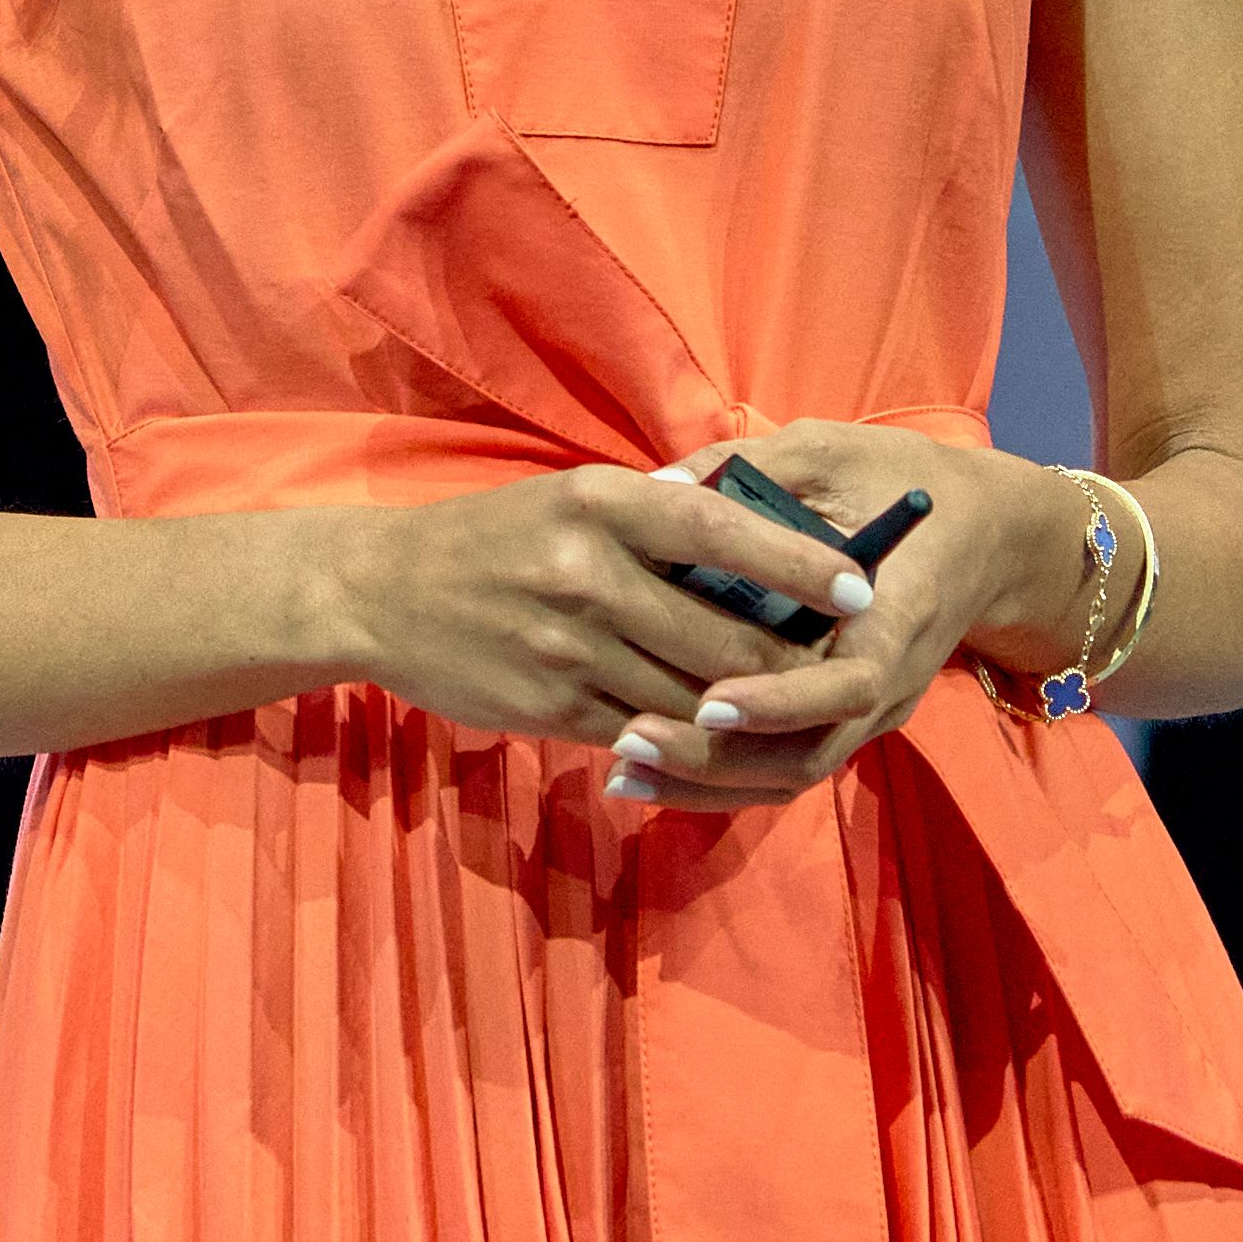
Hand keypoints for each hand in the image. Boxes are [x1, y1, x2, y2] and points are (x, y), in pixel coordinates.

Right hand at [312, 468, 820, 753]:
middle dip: (794, 662)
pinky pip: (645, 734)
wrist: (381, 593)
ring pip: (694, 698)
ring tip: (803, 710)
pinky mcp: (551, 708)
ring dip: (752, 713)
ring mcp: (569, 649)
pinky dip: (690, 741)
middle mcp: (589, 575)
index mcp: (603, 505)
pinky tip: (724, 740)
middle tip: (846, 667)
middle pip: (724, 637)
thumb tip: (757, 530)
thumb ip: (655, 516)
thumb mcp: (572, 500)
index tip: (861, 585)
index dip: (801, 563)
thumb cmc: (495, 538)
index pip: (724, 533)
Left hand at [587, 423, 1083, 807]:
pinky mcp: (844, 720)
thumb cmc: (902, 480)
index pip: (850, 685)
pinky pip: (785, 767)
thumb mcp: (836, 453)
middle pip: (810, 752)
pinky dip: (721, 781)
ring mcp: (870, 713)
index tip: (709, 700)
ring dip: (708, 780)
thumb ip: (756, 467)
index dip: (781, 703)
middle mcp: (891, 684)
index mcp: (900, 617)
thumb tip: (659, 484)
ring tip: (624, 769)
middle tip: (631, 738)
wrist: (983, 532)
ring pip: (792, 773)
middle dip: (718, 756)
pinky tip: (653, 775)